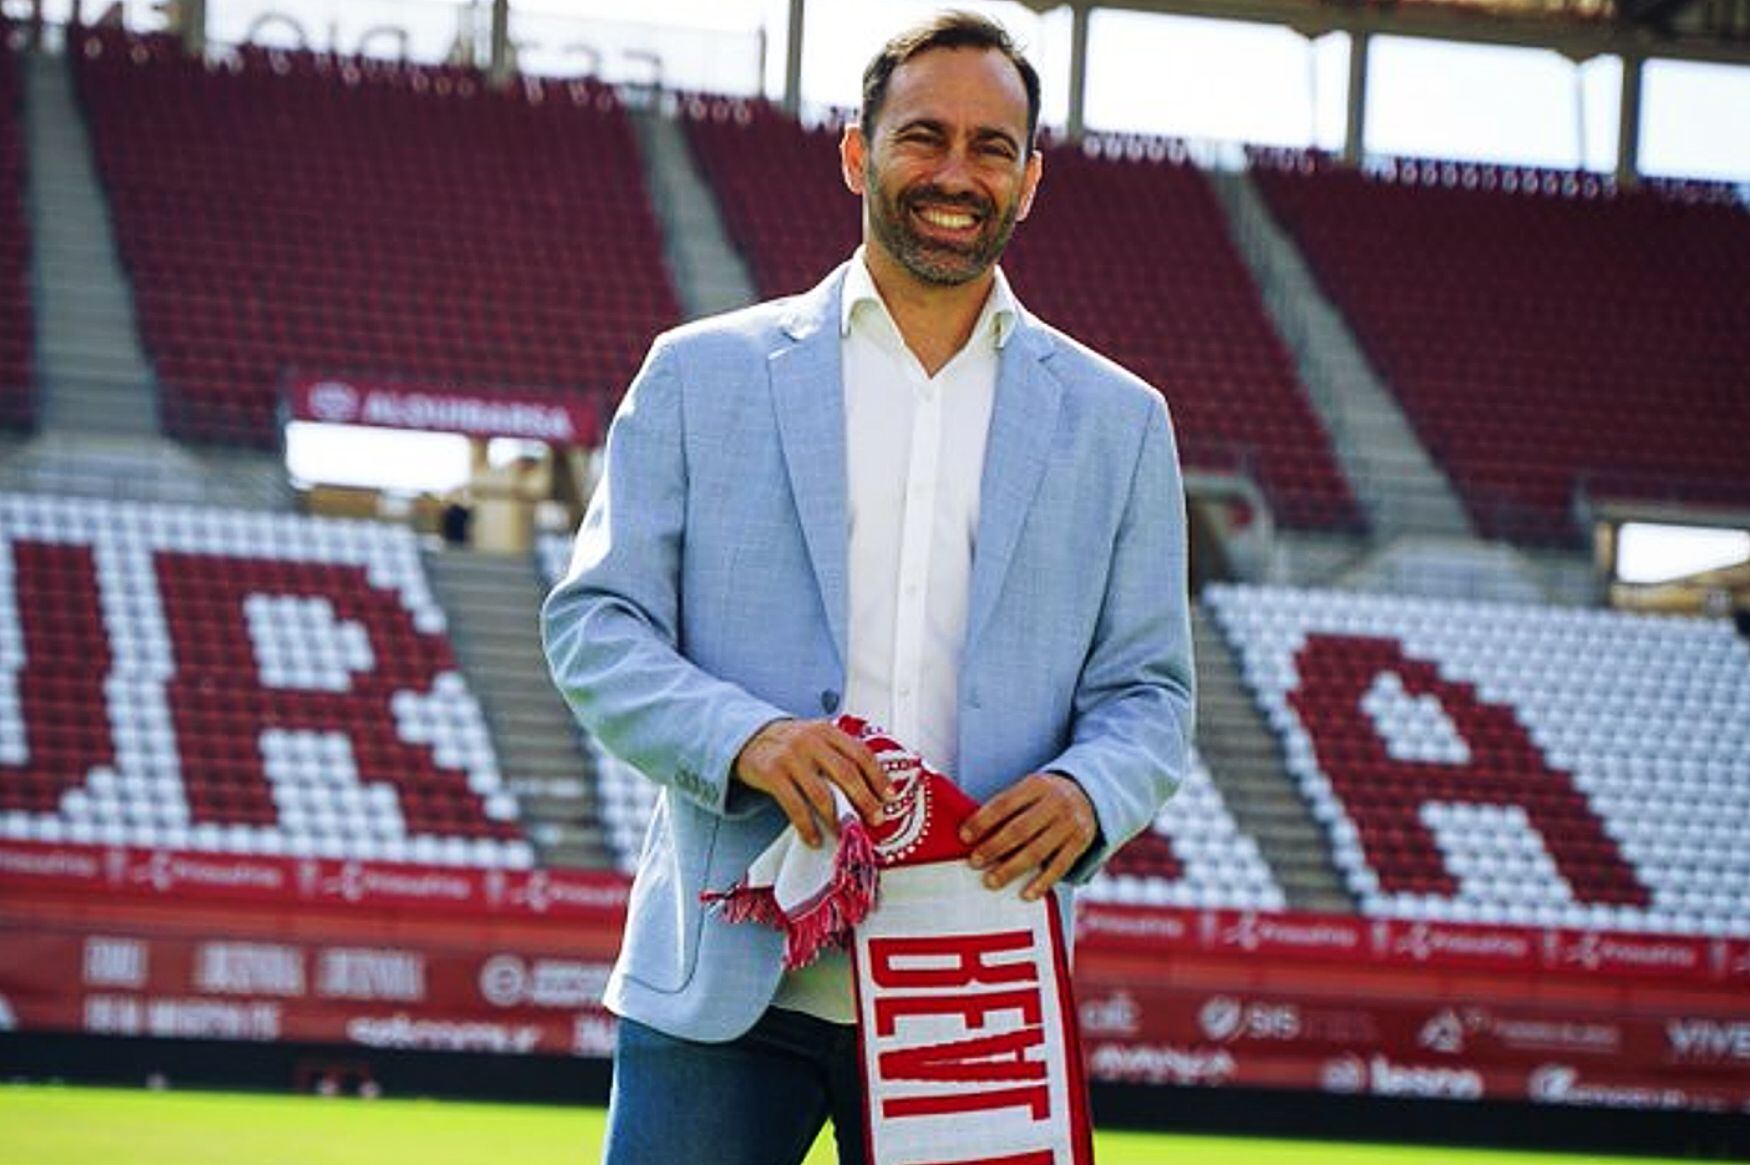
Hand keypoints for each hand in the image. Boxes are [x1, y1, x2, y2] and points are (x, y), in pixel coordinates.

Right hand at [732, 719, 891, 847]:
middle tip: (875, 818)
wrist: (748, 736)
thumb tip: (870, 788)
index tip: (890, 796)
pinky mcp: (772, 774)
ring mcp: (790, 757)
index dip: (878, 776)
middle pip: (846, 773)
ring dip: (837, 818)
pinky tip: (814, 838)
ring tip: (844, 832)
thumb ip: (839, 754)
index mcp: (827, 731)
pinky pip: (795, 806)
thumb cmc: (789, 742)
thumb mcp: (816, 737)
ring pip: (821, 793)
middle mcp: (810, 741)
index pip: (860, 753)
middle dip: (865, 799)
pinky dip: (807, 826)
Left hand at [959, 772, 1097, 901]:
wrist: (1088, 793)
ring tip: (991, 881)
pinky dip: (1042, 882)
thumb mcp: (1029, 789)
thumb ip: (1007, 807)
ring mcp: (1070, 824)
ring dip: (1011, 869)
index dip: (983, 820)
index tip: (964, 836)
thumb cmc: (1044, 797)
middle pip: (1020, 829)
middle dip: (994, 847)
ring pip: (1037, 851)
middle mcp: (1056, 803)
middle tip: (974, 862)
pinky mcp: (1081, 842)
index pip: (1005, 803)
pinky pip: (1060, 866)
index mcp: (1037, 785)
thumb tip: (973, 834)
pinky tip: (1026, 894)